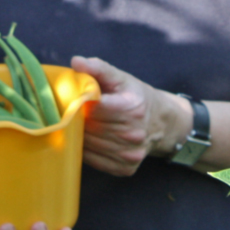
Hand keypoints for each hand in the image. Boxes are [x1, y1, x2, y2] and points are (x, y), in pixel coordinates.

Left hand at [70, 56, 182, 176]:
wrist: (161, 123)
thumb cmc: (136, 97)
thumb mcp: (121, 78)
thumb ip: (98, 68)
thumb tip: (76, 61)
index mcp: (132, 109)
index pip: (93, 108)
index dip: (78, 102)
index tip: (70, 98)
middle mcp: (133, 134)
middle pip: (89, 127)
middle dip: (75, 119)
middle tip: (68, 111)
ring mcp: (130, 154)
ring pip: (89, 145)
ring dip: (78, 135)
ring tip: (76, 124)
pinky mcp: (125, 168)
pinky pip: (94, 160)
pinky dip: (85, 150)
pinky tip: (86, 139)